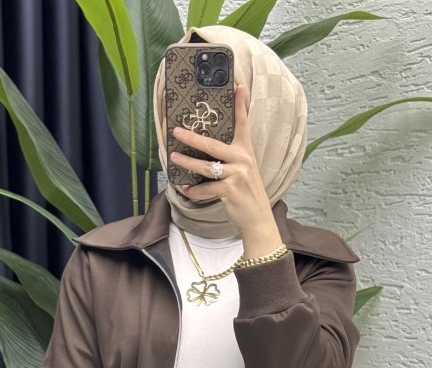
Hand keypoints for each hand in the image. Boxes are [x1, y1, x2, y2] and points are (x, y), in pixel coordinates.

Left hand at [169, 80, 282, 255]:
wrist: (257, 218)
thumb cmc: (247, 193)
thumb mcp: (244, 170)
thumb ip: (230, 157)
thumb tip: (206, 151)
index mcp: (245, 150)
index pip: (242, 123)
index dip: (239, 104)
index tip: (237, 84)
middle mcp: (242, 159)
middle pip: (212, 144)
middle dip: (192, 137)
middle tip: (175, 131)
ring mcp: (236, 175)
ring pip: (205, 167)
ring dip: (187, 163)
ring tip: (174, 158)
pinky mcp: (230, 190)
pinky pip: (205, 189)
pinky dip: (193, 191)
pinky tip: (185, 188)